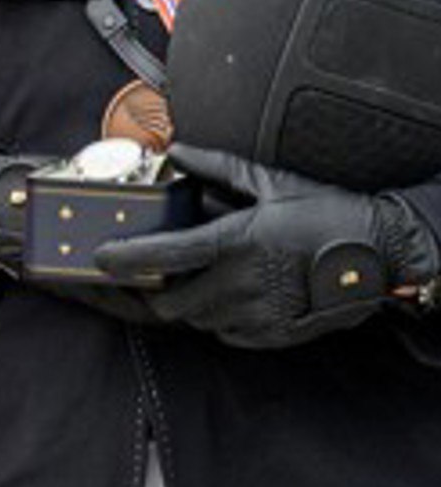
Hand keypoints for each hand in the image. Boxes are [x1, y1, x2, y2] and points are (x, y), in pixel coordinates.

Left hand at [94, 144, 440, 347]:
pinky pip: (228, 334)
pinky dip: (218, 319)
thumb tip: (178, 151)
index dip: (126, 259)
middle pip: (172, 303)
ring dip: (187, 305)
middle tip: (153, 276)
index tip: (101, 257)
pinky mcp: (276, 335)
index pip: (165, 257)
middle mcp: (244, 283)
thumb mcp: (271, 182)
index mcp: (237, 242)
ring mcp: (261, 314)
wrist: (385, 253)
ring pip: (198, 320)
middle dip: (155, 292)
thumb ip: (217, 168)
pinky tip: (228, 296)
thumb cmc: (329, 213)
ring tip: (196, 280)